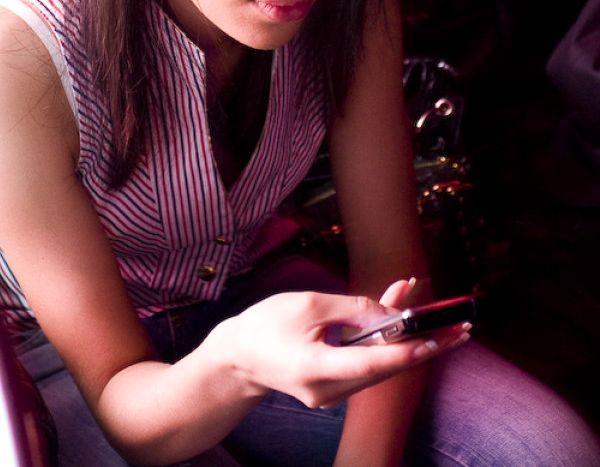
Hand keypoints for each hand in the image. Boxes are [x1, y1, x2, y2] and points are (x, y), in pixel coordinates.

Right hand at [214, 283, 469, 409]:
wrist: (237, 357)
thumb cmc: (267, 325)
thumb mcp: (308, 304)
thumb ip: (352, 308)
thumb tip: (392, 313)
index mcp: (317, 369)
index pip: (371, 363)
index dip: (406, 350)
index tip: (435, 339)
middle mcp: (329, 391)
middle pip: (387, 368)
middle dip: (425, 344)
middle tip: (461, 328)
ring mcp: (333, 394)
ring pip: (380, 365)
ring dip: (408, 339)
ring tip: (438, 314)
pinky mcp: (335, 387)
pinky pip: (367, 363)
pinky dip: (386, 341)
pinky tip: (401, 315)